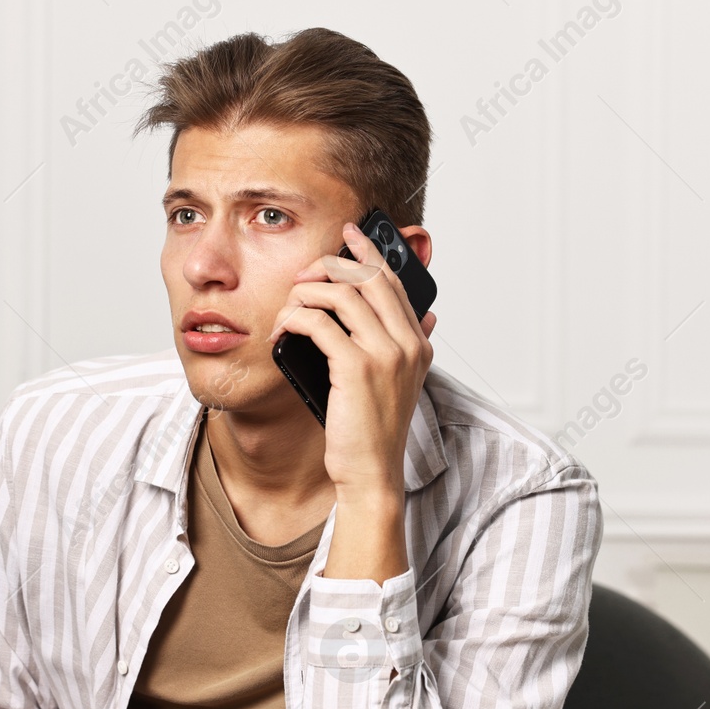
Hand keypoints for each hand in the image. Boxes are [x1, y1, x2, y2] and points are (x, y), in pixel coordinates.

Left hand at [269, 221, 435, 500]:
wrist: (371, 473)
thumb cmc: (373, 432)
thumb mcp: (398, 385)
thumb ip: (406, 348)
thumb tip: (426, 317)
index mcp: (419, 344)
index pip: (394, 283)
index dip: (370, 254)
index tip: (351, 235)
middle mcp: (408, 344)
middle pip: (369, 279)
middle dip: (333, 265)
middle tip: (305, 270)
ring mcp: (386, 354)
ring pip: (341, 295)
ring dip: (307, 293)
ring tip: (288, 306)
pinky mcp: (357, 367)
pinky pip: (320, 323)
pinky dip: (296, 318)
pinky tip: (283, 329)